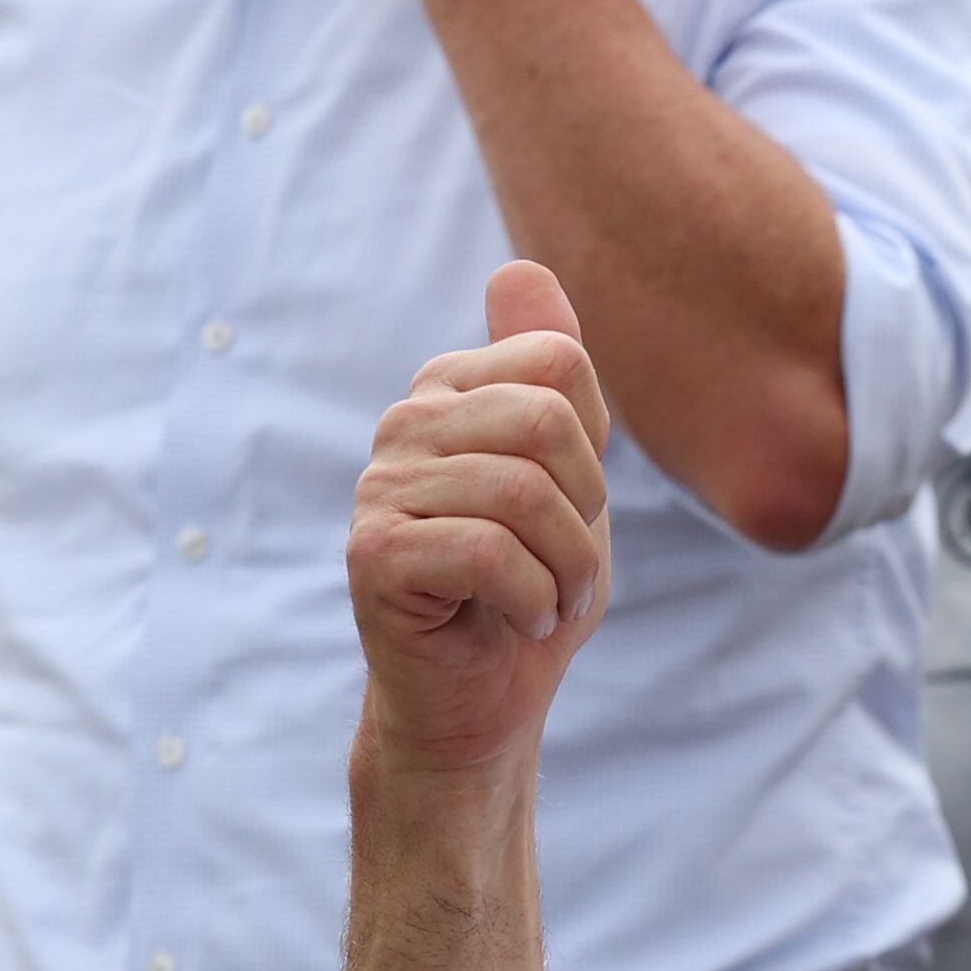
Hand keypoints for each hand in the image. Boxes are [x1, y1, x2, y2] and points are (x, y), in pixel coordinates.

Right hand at [345, 261, 613, 789]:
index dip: (596, 453)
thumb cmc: (530, 592)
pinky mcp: (374, 553)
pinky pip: (490, 552)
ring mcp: (381, 485)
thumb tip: (521, 266)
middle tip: (566, 572)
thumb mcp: (570, 477)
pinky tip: (516, 623)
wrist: (483, 704)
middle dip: (586, 516)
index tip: (573, 513)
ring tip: (547, 603)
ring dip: (567, 572)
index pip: (562, 366)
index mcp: (451, 389)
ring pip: (526, 494)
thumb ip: (554, 377)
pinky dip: (533, 601)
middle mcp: (406, 423)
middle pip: (549, 423)